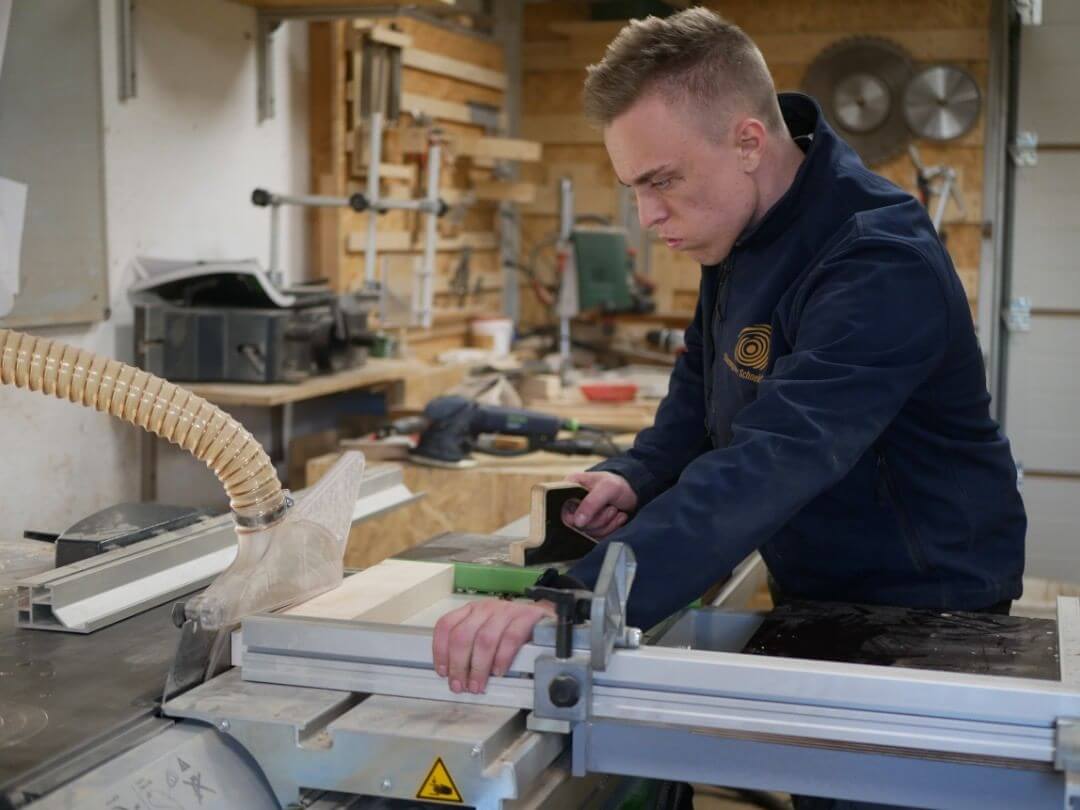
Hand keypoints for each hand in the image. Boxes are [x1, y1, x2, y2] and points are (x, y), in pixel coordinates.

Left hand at [433, 598, 554, 693]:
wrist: (544, 615)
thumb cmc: (511, 628)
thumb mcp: (487, 632)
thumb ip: (471, 647)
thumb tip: (456, 675)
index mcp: (471, 610)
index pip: (446, 625)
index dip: (440, 651)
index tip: (443, 672)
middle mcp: (485, 608)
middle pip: (462, 635)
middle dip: (458, 664)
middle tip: (459, 685)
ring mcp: (505, 611)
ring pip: (484, 639)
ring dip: (478, 667)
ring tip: (477, 685)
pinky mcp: (526, 617)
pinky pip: (510, 638)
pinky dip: (502, 658)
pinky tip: (499, 671)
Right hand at [564, 471, 637, 538]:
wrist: (632, 491)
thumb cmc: (617, 483)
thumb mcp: (607, 488)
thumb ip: (591, 503)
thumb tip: (576, 522)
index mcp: (569, 488)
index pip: (562, 510)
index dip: (577, 516)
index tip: (594, 511)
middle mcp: (572, 503)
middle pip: (577, 525)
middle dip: (599, 519)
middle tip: (611, 508)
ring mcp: (582, 516)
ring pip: (588, 532)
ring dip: (607, 524)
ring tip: (615, 510)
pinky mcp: (592, 526)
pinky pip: (597, 536)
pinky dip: (611, 529)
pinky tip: (618, 517)